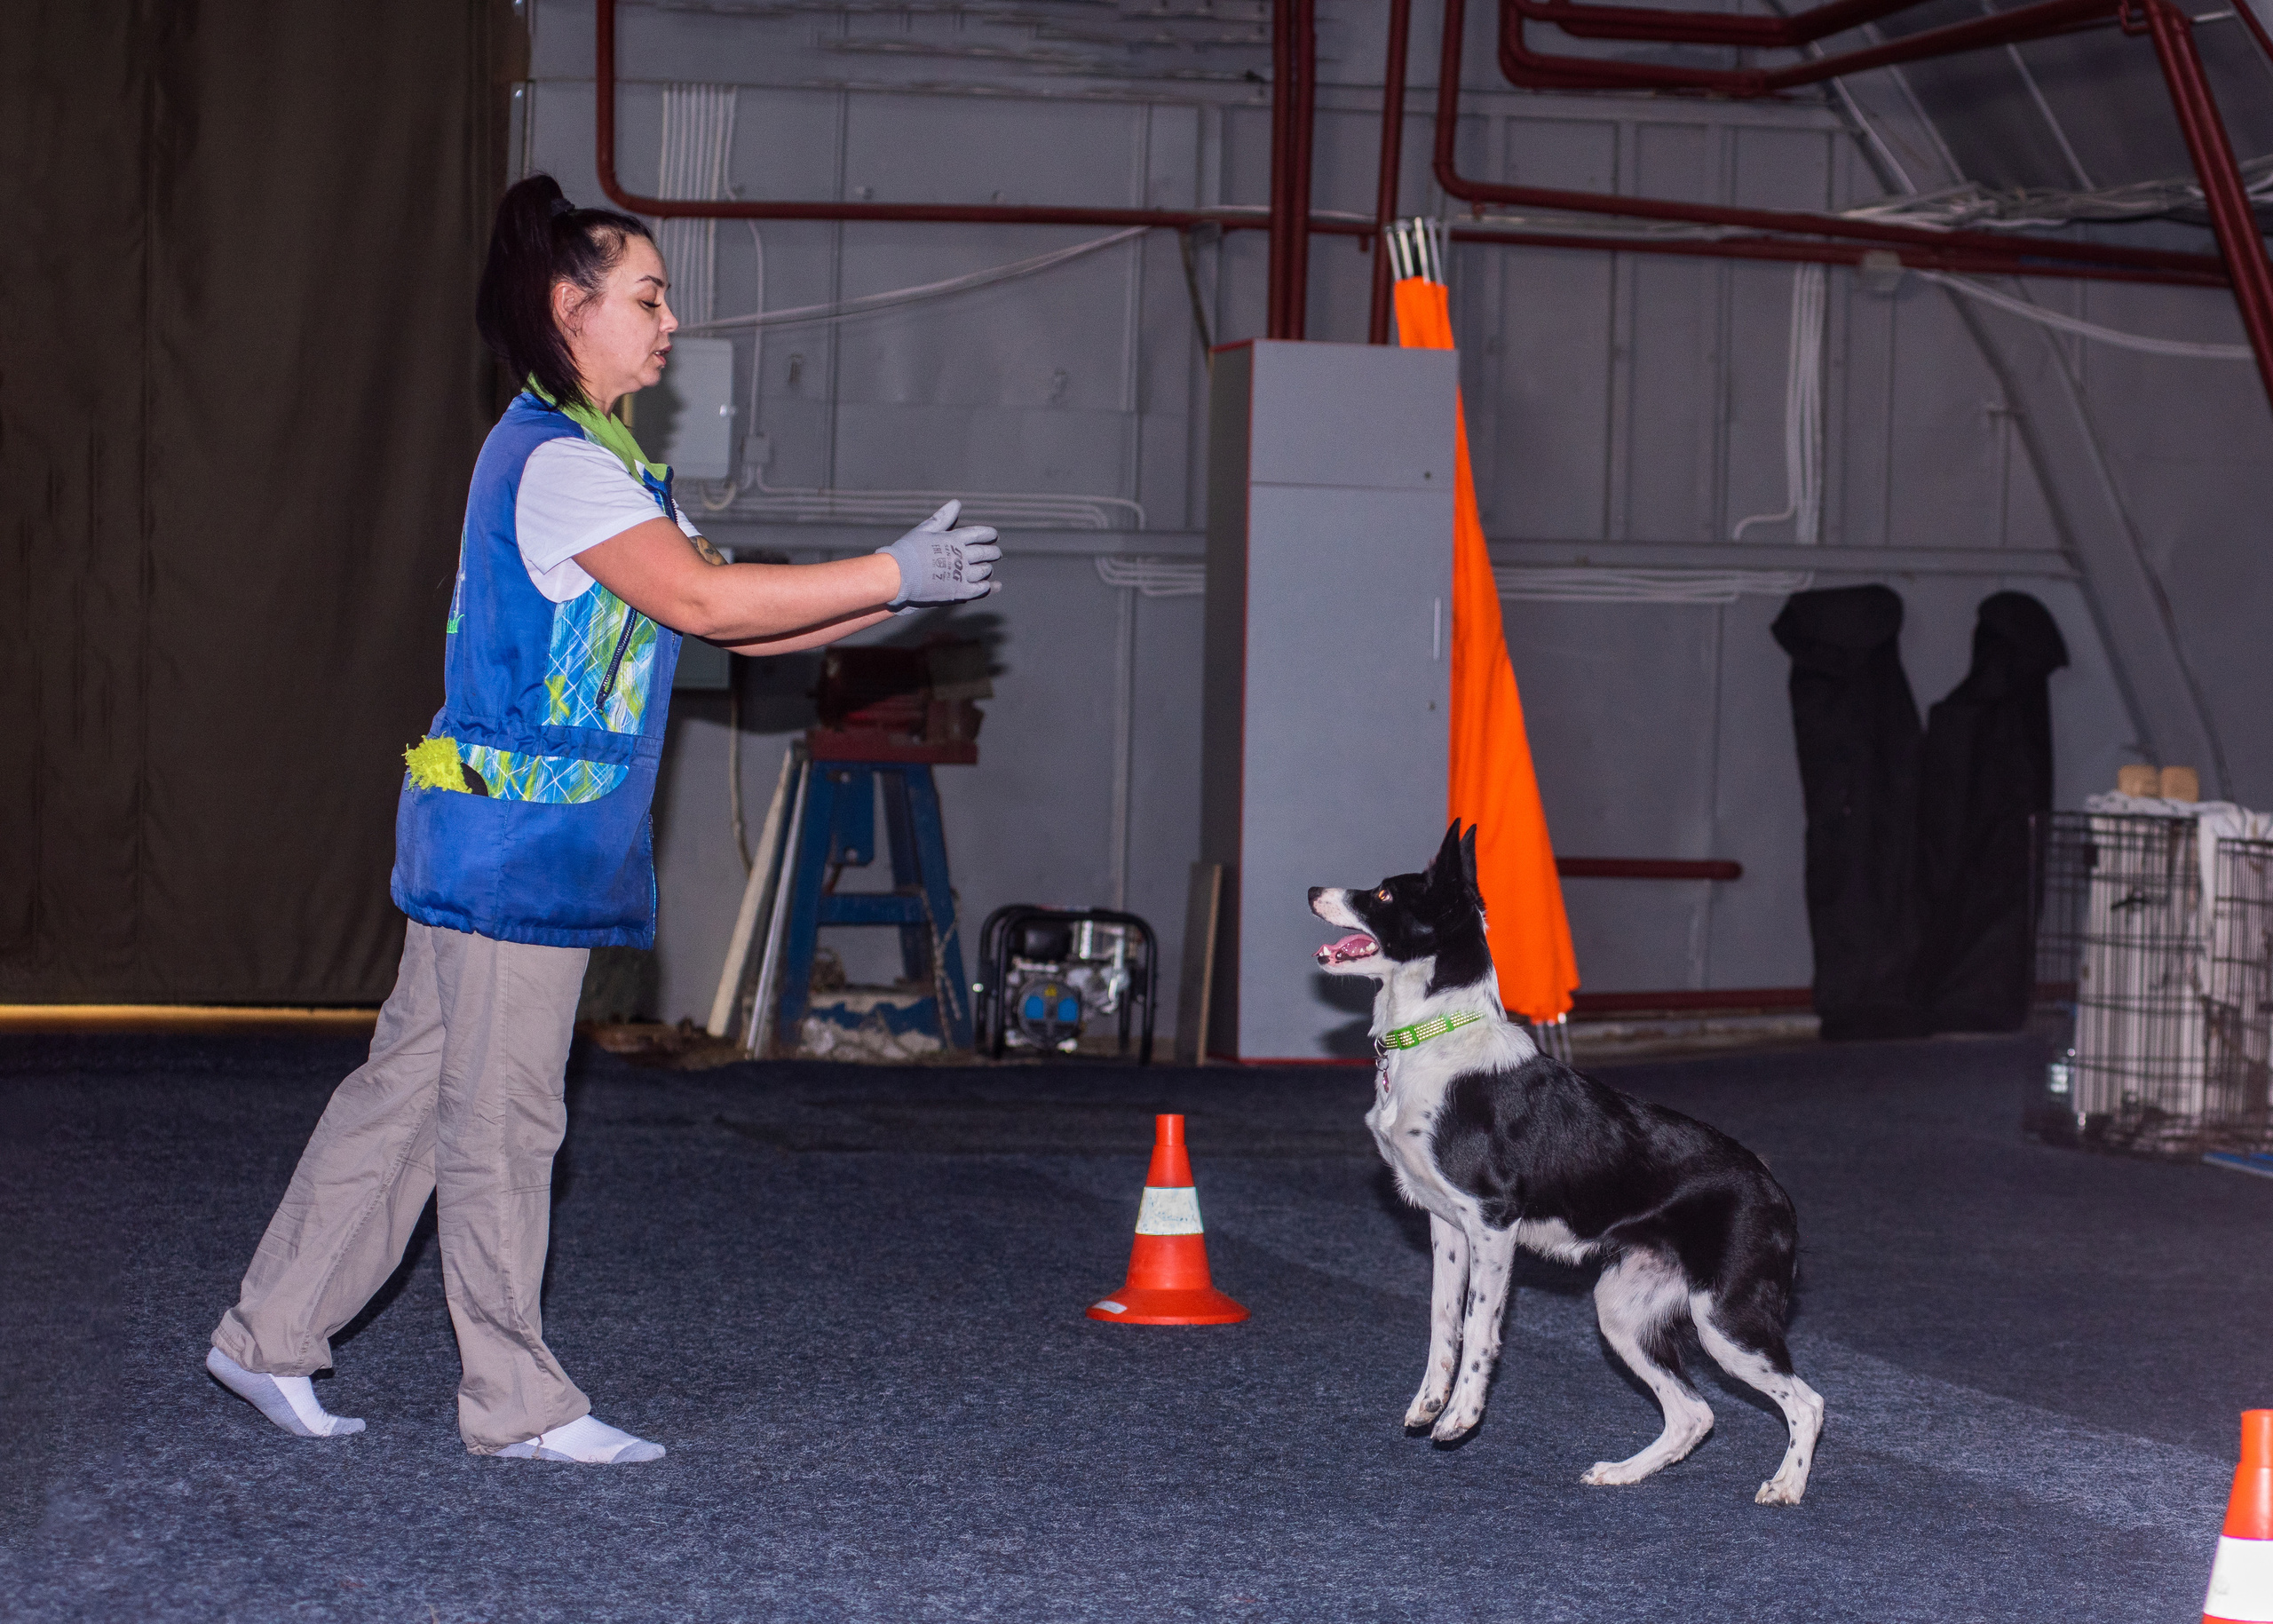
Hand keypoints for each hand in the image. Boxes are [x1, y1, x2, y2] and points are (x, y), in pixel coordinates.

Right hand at [875, 501, 1000, 607]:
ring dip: (987, 569)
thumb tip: (957, 503)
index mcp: (954, 538)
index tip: (994, 536)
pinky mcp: (959, 591)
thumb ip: (943, 518)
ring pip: (984, 570)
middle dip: (993, 552)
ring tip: (987, 568)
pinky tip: (988, 585)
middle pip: (985, 552)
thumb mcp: (925, 530)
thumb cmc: (907, 551)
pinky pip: (979, 589)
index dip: (989, 534)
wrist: (897, 575)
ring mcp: (961, 574)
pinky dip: (986, 586)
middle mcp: (961, 555)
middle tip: (996, 554)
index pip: (980, 533)